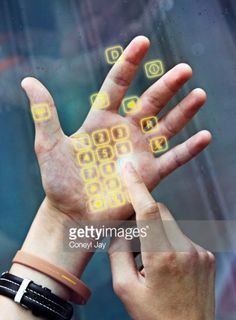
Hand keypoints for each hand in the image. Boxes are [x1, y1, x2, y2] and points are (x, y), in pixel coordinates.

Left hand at [21, 36, 210, 221]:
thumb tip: (29, 80)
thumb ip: (45, 114)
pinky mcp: (148, 175)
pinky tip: (206, 136)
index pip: (118, 86)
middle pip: (149, 103)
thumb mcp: (48, 146)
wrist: (72, 215)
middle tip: (184, 69)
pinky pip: (173, 159)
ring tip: (200, 93)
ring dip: (184, 111)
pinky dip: (189, 149)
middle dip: (167, 86)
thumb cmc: (59, 182)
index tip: (143, 42)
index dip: (129, 63)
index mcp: (101, 122)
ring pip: (166, 127)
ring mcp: (138, 153)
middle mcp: (124, 133)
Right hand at [109, 162, 223, 319]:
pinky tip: (168, 269)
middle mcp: (185, 249)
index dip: (137, 187)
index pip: (148, 210)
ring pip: (171, 225)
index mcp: (161, 256)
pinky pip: (183, 237)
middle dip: (144, 217)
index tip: (127, 169)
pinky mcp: (207, 256)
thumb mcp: (124, 287)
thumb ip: (118, 251)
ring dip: (156, 234)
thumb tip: (120, 229)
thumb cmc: (153, 316)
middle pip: (160, 212)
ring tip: (152, 264)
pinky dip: (170, 243)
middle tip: (134, 241)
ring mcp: (199, 252)